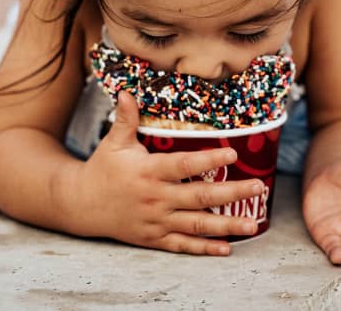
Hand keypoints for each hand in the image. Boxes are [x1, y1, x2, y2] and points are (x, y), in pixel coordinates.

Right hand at [75, 91, 264, 254]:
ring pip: (196, 225)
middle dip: (232, 194)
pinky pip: (183, 245)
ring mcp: (156, 221)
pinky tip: (227, 249)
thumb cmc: (102, 168)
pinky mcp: (154, 238)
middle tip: (259, 188)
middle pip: (200, 197)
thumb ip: (126, 118)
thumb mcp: (114, 142)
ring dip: (227, 225)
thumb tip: (128, 91)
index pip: (184, 165)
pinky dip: (205, 249)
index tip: (233, 155)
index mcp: (149, 171)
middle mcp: (156, 198)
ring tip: (253, 225)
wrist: (82, 205)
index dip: (209, 161)